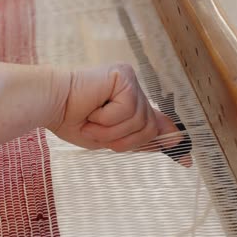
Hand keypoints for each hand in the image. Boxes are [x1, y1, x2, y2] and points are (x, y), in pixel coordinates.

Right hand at [48, 64, 190, 165]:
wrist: (49, 104)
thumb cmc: (73, 119)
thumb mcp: (110, 138)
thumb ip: (141, 138)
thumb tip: (176, 139)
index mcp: (131, 103)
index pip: (157, 122)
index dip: (169, 141)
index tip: (187, 160)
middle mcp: (134, 89)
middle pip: (149, 128)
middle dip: (123, 139)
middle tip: (97, 131)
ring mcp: (130, 81)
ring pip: (140, 121)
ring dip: (111, 131)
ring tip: (91, 119)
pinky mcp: (123, 75)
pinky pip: (127, 109)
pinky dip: (107, 118)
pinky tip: (93, 108)